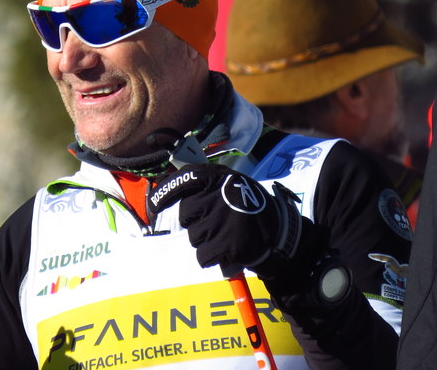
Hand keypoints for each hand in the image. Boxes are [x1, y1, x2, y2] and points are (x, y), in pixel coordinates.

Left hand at [148, 164, 303, 277]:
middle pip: (186, 214)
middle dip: (194, 222)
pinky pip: (203, 256)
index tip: (154, 205)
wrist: (281, 232)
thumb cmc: (249, 207)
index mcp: (219, 178)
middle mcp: (218, 196)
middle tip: (213, 223)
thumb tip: (167, 184)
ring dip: (205, 241)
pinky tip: (226, 252)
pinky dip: (212, 258)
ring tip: (226, 236)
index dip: (165, 191)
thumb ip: (205, 184)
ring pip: (194, 236)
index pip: (185, 178)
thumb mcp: (231, 184)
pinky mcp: (227, 244)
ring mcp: (222, 220)